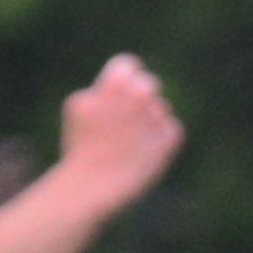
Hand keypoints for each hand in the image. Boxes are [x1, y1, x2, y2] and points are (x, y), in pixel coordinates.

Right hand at [55, 55, 185, 200]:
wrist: (89, 187)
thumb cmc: (80, 149)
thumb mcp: (81, 111)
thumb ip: (103, 92)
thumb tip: (125, 85)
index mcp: (111, 86)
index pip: (128, 65)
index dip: (127, 77)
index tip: (123, 91)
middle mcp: (135, 97)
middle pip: (149, 84)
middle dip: (142, 98)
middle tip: (131, 117)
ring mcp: (153, 118)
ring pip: (161, 109)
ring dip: (150, 122)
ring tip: (129, 145)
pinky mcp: (167, 140)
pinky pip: (171, 129)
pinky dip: (160, 140)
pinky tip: (142, 154)